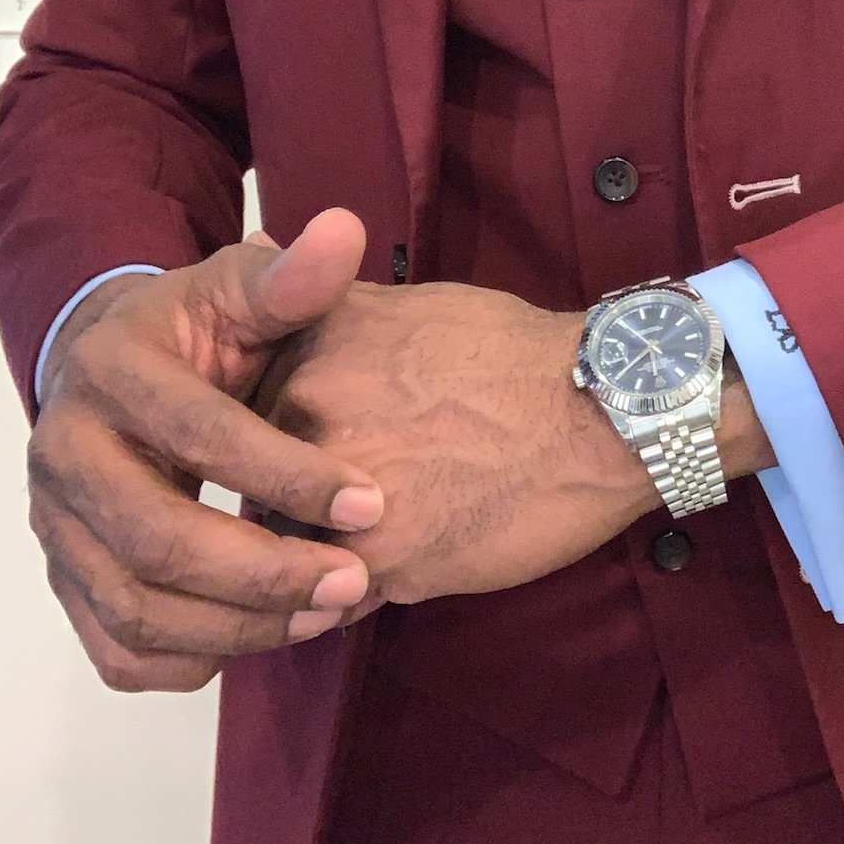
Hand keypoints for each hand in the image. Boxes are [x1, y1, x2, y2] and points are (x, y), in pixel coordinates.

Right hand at [28, 210, 385, 693]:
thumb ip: (291, 276)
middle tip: (354, 581)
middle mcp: (66, 453)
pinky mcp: (66, 578)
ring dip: (238, 626)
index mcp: (112, 372)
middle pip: (156, 539)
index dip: (288, 474)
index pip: (200, 435)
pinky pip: (114, 649)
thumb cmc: (196, 328)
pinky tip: (259, 638)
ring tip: (326, 613)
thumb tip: (343, 232)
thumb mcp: (240, 288)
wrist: (114, 365)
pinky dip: (186, 661)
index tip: (373, 503)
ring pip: (135, 607)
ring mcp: (57, 525)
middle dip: (264, 571)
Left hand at [255, 274, 660, 606]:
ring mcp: (337, 498)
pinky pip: (334, 598)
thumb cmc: (511, 351)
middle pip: (260, 489)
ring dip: (319, 554)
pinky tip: (405, 563)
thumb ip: (323, 299)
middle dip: (294, 502)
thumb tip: (263, 245)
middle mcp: (307, 425)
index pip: (244, 425)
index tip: (323, 447)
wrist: (600, 410)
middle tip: (365, 491)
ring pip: (289, 551)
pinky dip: (356, 594)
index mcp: (307, 359)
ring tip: (385, 531)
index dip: (280, 445)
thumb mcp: (407, 303)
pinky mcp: (379, 563)